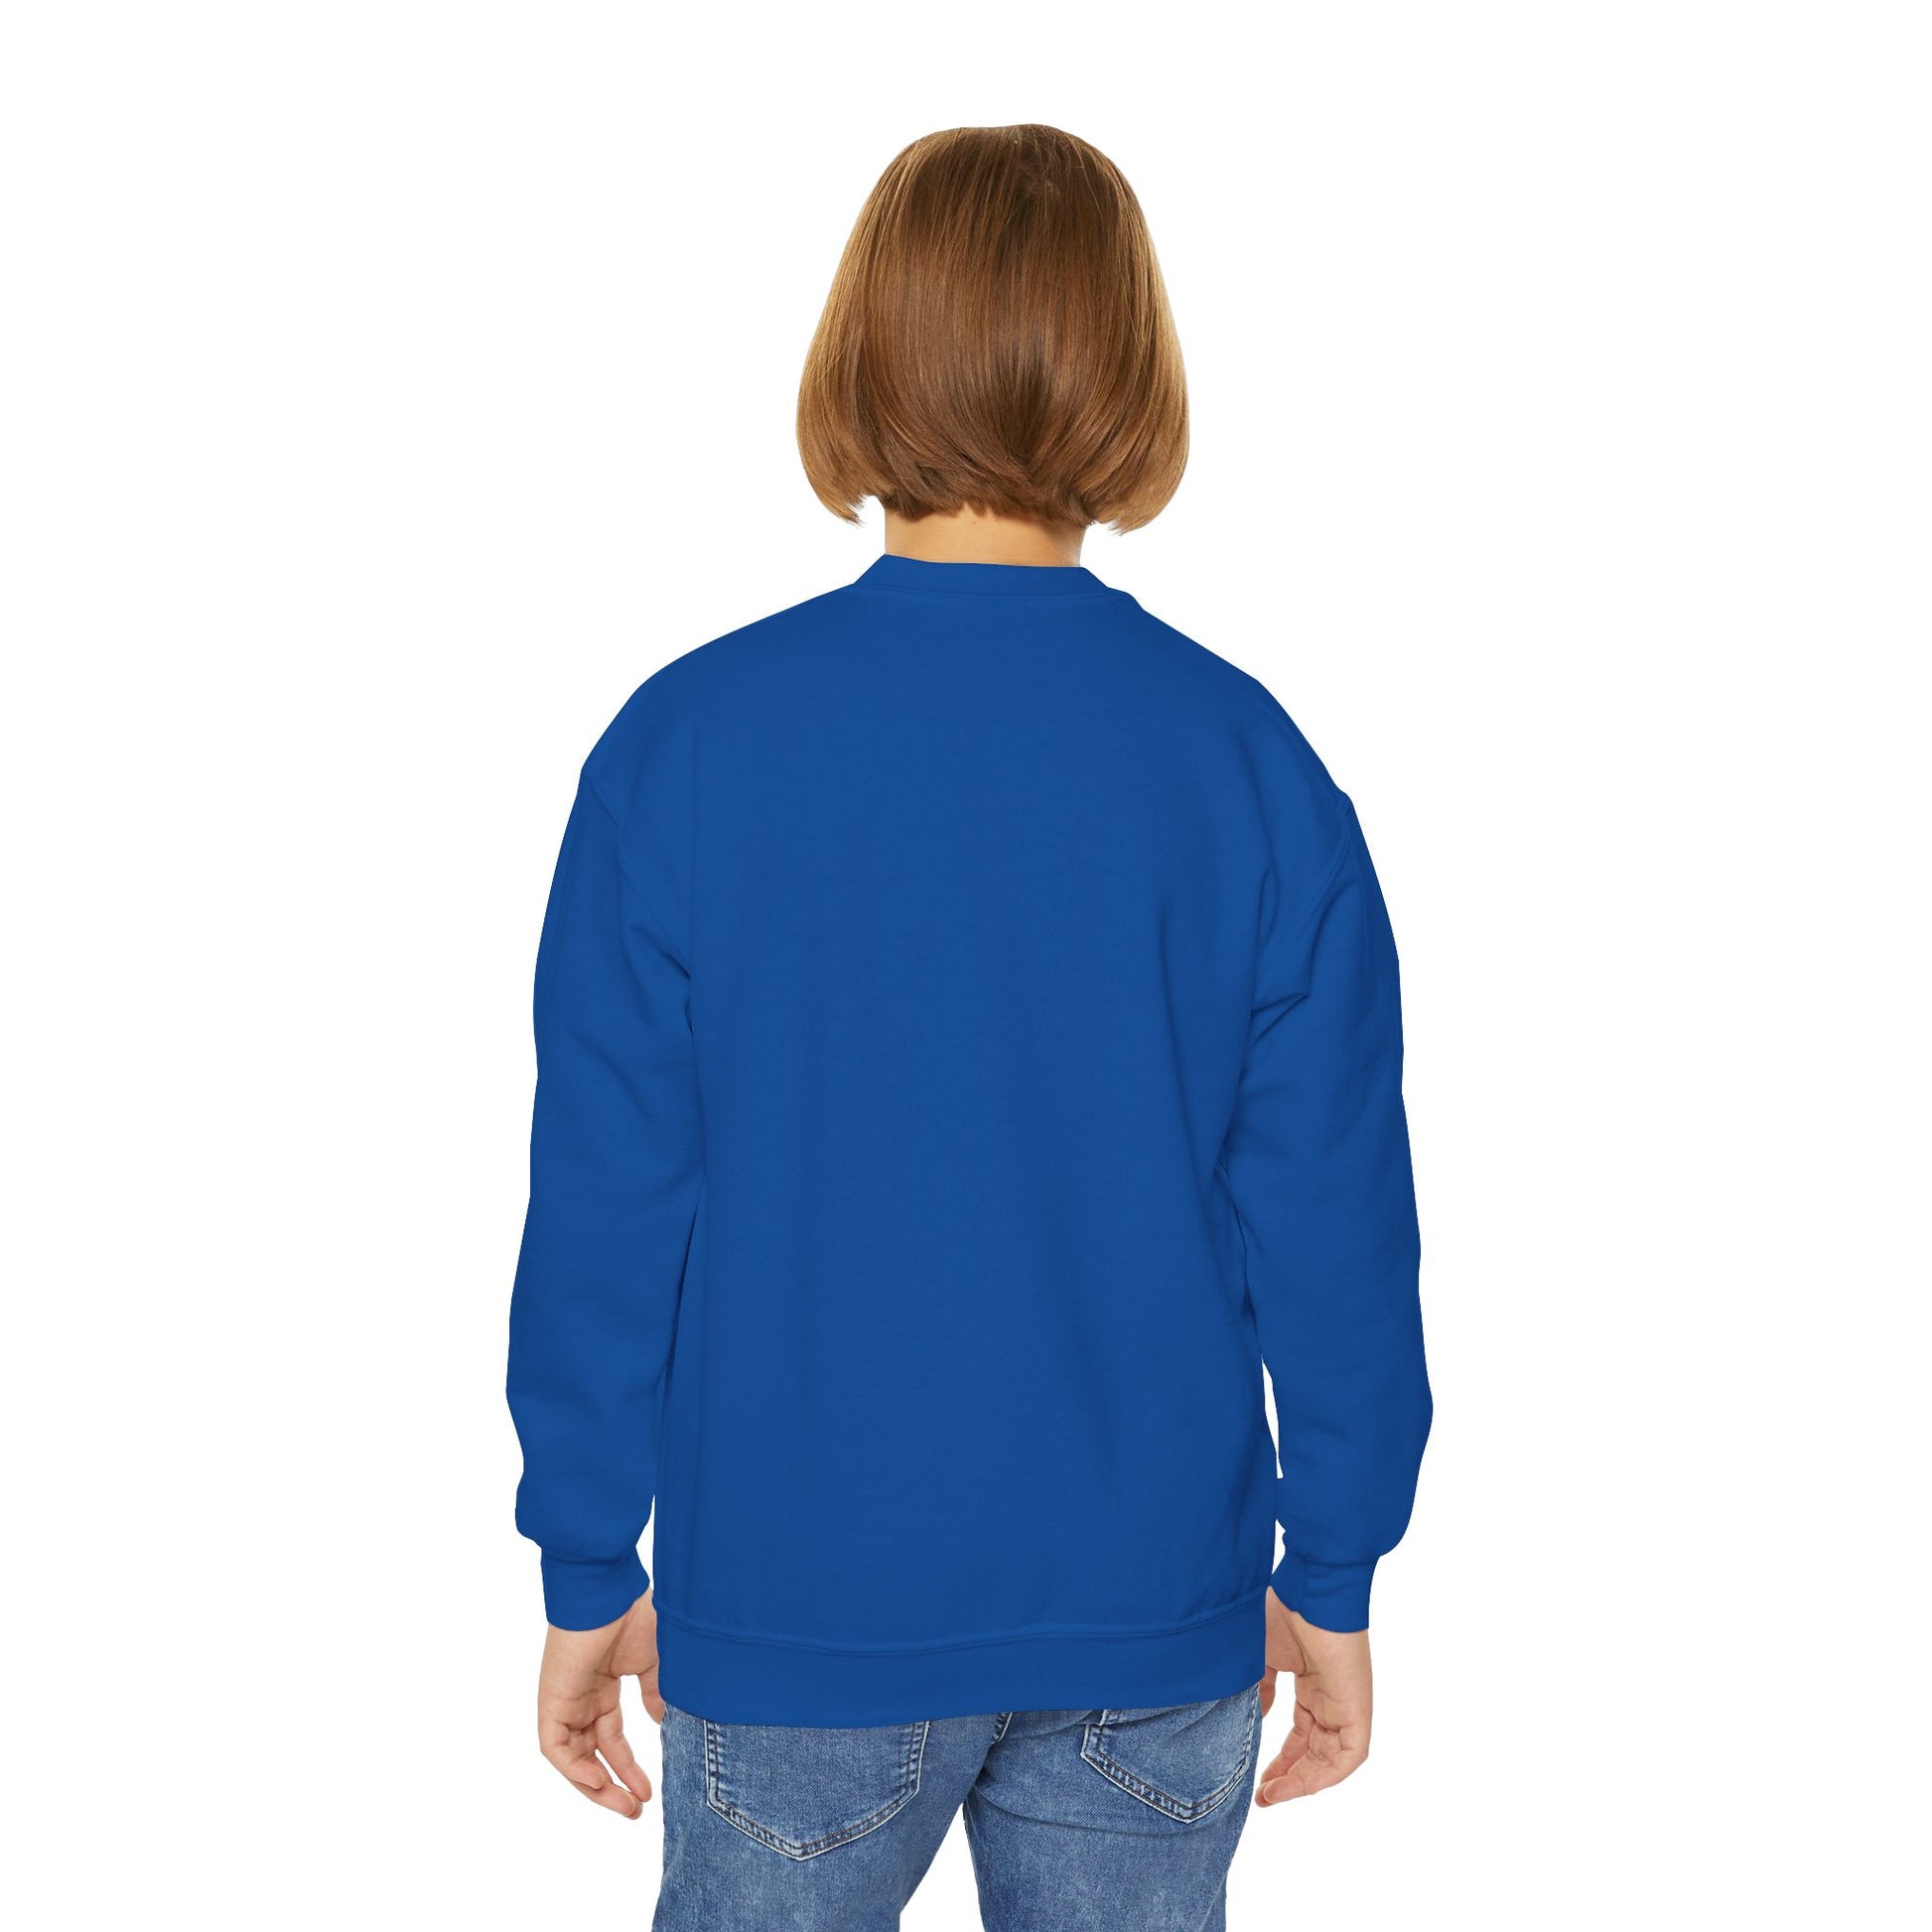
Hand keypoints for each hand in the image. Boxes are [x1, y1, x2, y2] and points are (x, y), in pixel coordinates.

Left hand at [536, 1588, 664, 1817]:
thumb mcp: (654, 1660)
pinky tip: (599, 1781)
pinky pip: (556, 1746)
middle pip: (592, 1754)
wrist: (609, 1590)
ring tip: (625, 1804)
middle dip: (613, 1785)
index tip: (650, 1791)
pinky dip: (574, 1768)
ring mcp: (565, 1700)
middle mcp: (582, 1698)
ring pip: (573, 1757)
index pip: (611, 1739)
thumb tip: (661, 1721)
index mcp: (603, 1687)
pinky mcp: (551, 1701)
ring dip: (597, 1785)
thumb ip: (656, 1693)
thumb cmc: (633, 1614)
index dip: (630, 1767)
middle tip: (636, 1810)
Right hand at [1254, 1588, 1371, 1804]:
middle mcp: (1329, 1699)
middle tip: (1263, 1795)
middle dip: (1288, 1776)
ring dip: (1302, 1781)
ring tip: (1272, 1795)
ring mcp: (1345, 1705)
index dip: (1280, 1759)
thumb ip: (1261, 1689)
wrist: (1310, 1590)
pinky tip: (1298, 1785)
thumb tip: (1256, 1718)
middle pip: (1313, 1752)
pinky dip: (1326, 1775)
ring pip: (1330, 1759)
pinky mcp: (1357, 1709)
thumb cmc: (1283, 1612)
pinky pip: (1349, 1755)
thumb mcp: (1262, 1656)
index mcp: (1311, 1684)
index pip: (1300, 1734)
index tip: (1258, 1779)